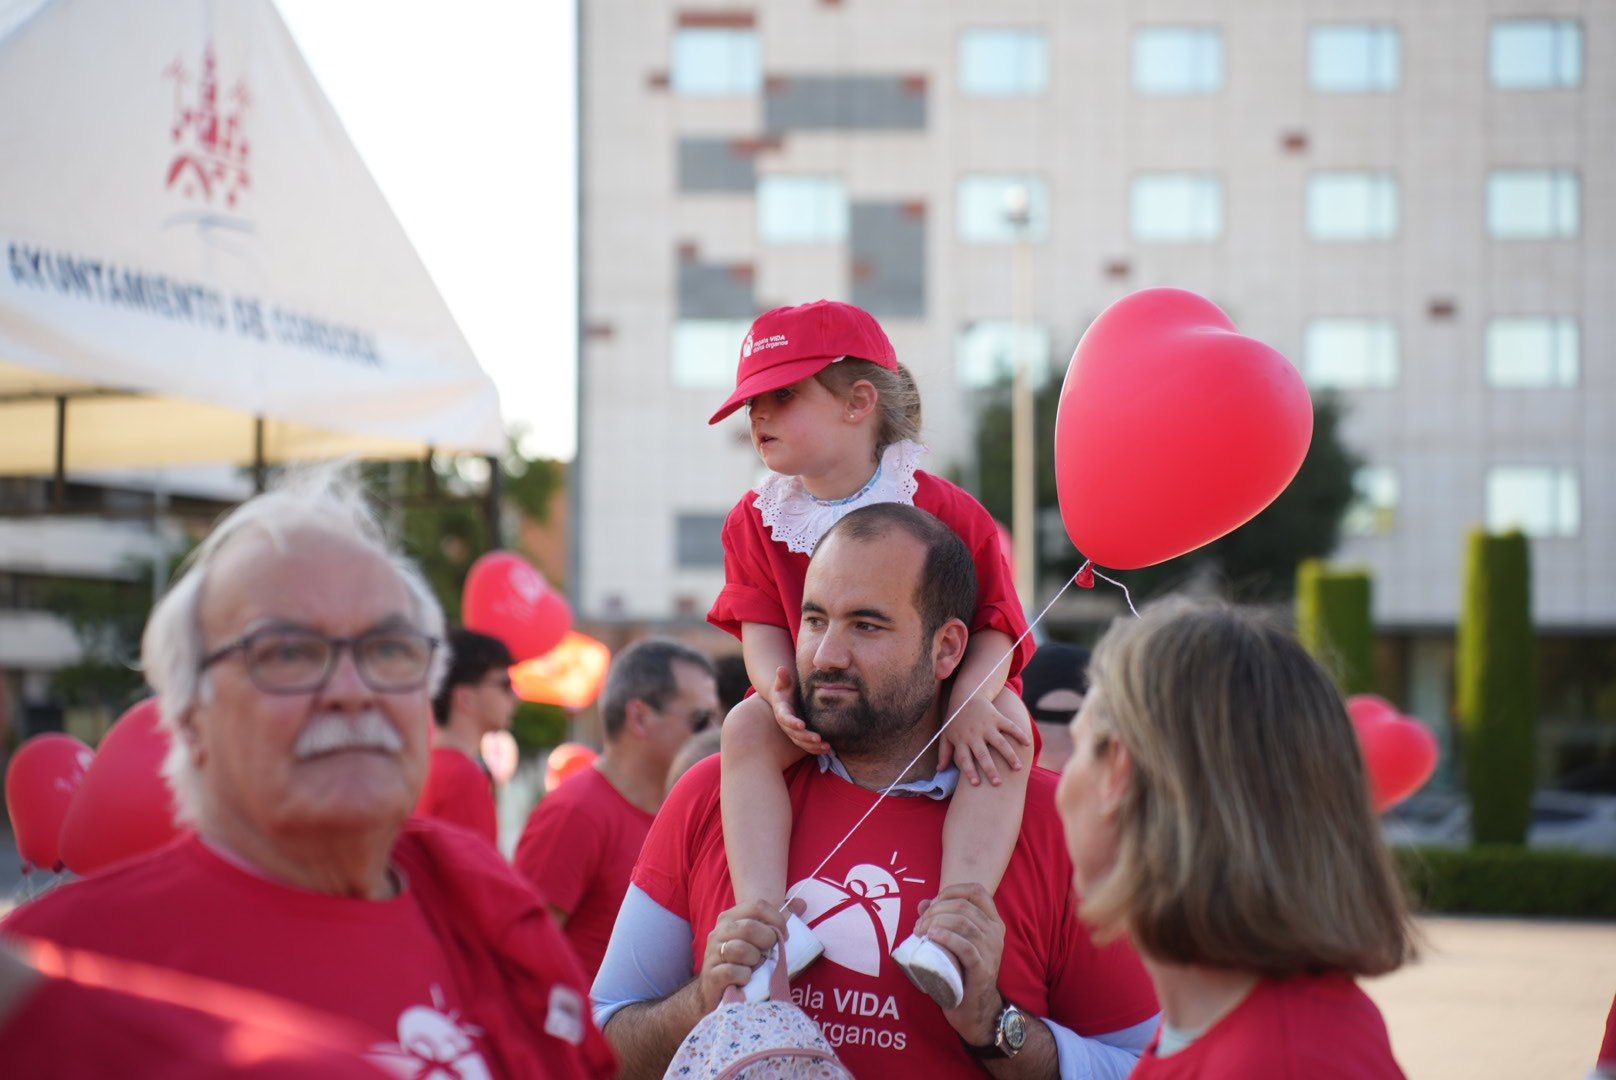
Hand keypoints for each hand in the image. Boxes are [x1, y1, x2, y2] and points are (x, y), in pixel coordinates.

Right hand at [696, 899, 801, 1013]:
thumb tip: (802, 903)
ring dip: (755, 961)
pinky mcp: (712, 974)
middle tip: (768, 953)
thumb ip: (778, 921)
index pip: (757, 905)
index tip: (784, 935)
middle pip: (750, 927)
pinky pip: (733, 972)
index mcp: (730, 917)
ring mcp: (712, 952)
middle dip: (767, 941)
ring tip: (754, 966)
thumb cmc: (742, 961)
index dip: (776, 919)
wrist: (715, 990)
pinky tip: (745, 979)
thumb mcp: (758, 939)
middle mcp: (719, 931)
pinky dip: (745, 977)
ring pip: (741, 949)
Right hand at [770, 667, 826, 754]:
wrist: (785, 699)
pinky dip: (816, 749)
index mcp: (781, 711)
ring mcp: (793, 732)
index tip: (802, 725)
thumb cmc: (786, 689)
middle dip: (806, 737)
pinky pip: (807, 746)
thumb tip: (781, 669)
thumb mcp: (783, 683)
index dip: (793, 722)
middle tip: (818, 739)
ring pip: (801, 743)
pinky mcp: (801, 736)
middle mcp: (786, 724)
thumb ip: (783, 677)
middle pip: (795, 734)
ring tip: (827, 747)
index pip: (785, 718)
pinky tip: (828, 748)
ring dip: (813, 746)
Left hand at [914, 884, 1005, 1044]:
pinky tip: (932, 937)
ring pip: (964, 923)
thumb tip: (923, 903)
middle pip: (963, 907)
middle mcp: (996, 933)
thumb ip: (941, 920)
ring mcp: (992, 951)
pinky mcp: (983, 970)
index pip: (977, 891)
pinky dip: (946, 938)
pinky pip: (966, 947)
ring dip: (936, 922)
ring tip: (920, 931)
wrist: (974, 1008)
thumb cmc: (962, 971)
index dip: (952, 891)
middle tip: (919, 924)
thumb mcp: (954, 942)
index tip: (933, 902)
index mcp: (993, 922)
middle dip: (936, 910)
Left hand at [941, 695, 1031, 786]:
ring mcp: (986, 725)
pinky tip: (1027, 744)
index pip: (964, 758)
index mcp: (961, 740)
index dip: (969, 771)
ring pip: (999, 742)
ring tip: (1017, 768)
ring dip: (1009, 756)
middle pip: (982, 754)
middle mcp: (974, 734)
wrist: (966, 696)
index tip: (976, 784)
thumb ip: (944, 752)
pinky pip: (1010, 726)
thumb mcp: (946, 735)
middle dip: (989, 769)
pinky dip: (1019, 734)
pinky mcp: (997, 717)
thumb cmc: (956, 720)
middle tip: (997, 783)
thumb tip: (939, 770)